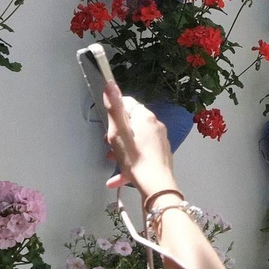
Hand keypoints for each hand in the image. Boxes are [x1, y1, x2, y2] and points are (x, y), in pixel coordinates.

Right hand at [102, 82, 177, 198]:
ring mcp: (160, 141)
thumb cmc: (135, 157)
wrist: (156, 185)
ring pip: (135, 140)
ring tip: (113, 160)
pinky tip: (118, 178)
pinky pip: (141, 154)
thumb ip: (114, 107)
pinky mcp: (160, 155)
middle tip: (108, 144)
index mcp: (145, 117)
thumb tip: (110, 83)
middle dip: (117, 133)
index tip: (108, 125)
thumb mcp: (118, 132)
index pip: (128, 103)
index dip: (115, 112)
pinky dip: (130, 162)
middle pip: (131, 123)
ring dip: (122, 149)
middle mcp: (155, 125)